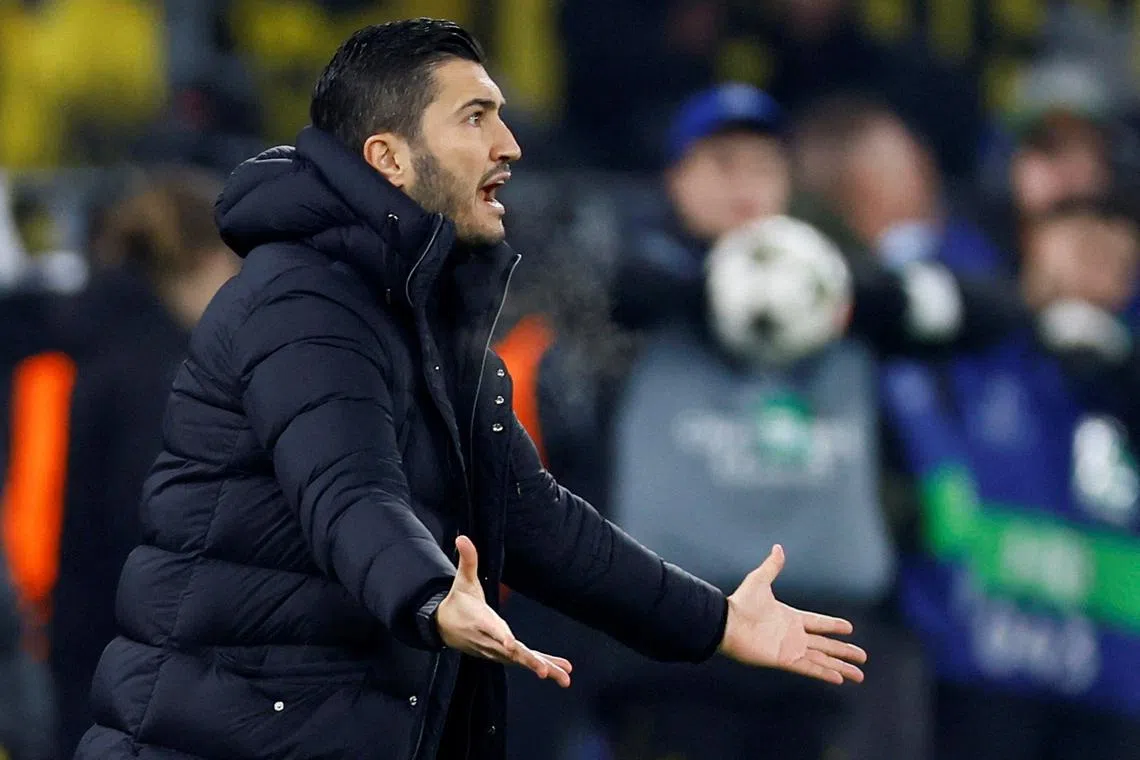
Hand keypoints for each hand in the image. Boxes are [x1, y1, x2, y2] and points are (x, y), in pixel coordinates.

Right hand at [436, 536, 571, 687]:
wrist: (444, 627)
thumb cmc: (458, 601)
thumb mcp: (462, 580)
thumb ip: (468, 560)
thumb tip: (462, 537)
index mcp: (480, 620)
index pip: (491, 629)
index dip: (500, 637)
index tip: (510, 645)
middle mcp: (489, 639)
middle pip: (509, 652)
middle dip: (527, 661)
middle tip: (543, 671)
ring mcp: (496, 651)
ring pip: (520, 661)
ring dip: (542, 668)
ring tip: (563, 677)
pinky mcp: (503, 655)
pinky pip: (525, 661)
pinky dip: (544, 666)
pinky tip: (562, 672)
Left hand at [718, 545, 866, 684]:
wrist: (726, 624)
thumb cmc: (741, 603)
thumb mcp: (759, 581)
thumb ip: (772, 567)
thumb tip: (778, 547)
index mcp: (790, 617)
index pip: (818, 623)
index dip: (834, 626)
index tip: (850, 628)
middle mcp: (794, 635)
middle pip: (826, 645)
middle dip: (845, 651)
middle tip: (863, 657)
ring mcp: (791, 649)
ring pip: (823, 659)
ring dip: (841, 667)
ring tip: (859, 675)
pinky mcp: (786, 661)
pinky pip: (811, 668)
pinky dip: (826, 673)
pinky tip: (840, 678)